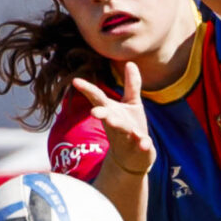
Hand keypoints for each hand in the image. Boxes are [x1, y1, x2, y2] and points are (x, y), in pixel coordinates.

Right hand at [67, 61, 153, 177]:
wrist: (133, 157)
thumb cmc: (129, 125)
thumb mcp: (132, 103)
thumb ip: (132, 85)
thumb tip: (131, 62)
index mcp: (111, 111)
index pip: (98, 98)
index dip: (87, 89)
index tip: (75, 80)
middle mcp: (116, 122)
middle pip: (106, 116)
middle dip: (100, 113)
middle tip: (93, 111)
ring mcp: (127, 136)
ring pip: (121, 129)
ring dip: (118, 125)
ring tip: (113, 121)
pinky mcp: (140, 146)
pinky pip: (142, 145)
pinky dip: (143, 144)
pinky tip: (145, 143)